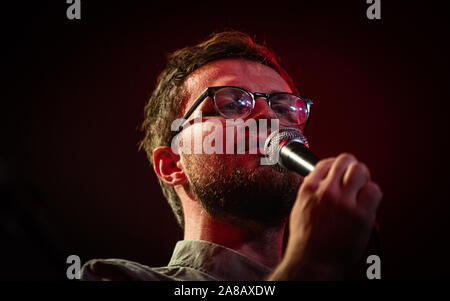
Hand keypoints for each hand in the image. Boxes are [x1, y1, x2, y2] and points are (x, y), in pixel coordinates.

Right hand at [269, 153, 382, 279]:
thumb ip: (312, 191)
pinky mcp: (361, 214)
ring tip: (361, 188)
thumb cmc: (306, 240)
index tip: (339, 171)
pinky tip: (366, 201)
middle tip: (354, 177)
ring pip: (361, 171)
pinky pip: (374, 190)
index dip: (336, 165)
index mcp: (309, 189)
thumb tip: (325, 180)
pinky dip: (372, 192)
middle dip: (351, 167)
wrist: (313, 262)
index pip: (326, 163)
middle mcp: (326, 191)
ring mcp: (344, 202)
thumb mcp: (299, 208)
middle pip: (345, 161)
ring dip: (363, 177)